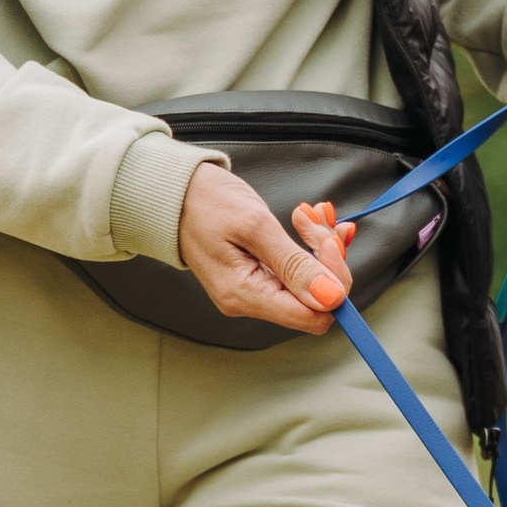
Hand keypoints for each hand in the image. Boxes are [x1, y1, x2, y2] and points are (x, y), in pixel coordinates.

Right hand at [177, 165, 352, 332]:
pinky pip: (297, 269)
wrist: (173, 190)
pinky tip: (309, 221)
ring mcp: (255, 288)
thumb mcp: (254, 226)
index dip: (333, 282)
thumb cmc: (203, 202)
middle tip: (317, 220)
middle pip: (316, 298)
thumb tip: (331, 298)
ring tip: (310, 214)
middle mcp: (250, 300)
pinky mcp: (259, 274)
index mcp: (246, 296)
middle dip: (326, 257)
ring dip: (319, 244)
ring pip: (311, 280)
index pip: (314, 315)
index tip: (327, 243)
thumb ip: (294, 264)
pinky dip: (310, 244)